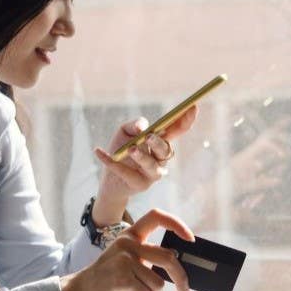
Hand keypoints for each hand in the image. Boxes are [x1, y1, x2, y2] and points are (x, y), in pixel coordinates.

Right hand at [59, 209, 195, 290]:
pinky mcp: (121, 278)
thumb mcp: (125, 260)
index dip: (177, 224)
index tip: (190, 239)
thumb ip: (146, 258)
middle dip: (181, 278)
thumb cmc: (105, 280)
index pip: (156, 216)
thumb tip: (177, 269)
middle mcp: (127, 244)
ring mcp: (124, 260)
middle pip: (168, 258)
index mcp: (129, 236)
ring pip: (159, 283)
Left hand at [90, 105, 199, 221]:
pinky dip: (112, 162)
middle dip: (158, 143)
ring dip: (142, 157)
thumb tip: (143, 127)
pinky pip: (127, 173)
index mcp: (160, 142)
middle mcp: (160, 159)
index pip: (177, 130)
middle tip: (147, 137)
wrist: (109, 179)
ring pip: (153, 166)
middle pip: (166, 150)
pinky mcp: (140, 184)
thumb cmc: (120, 151)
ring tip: (130, 150)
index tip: (192, 106)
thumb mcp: (124, 132)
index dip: (185, 120)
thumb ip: (134, 126)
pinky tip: (98, 151)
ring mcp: (152, 174)